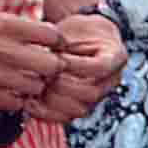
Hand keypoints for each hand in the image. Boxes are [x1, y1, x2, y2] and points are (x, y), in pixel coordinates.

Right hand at [0, 10, 68, 111]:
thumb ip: (18, 30)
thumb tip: (49, 39)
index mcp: (6, 26)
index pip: (54, 36)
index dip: (57, 45)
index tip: (51, 49)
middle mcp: (3, 49)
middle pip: (52, 66)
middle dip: (51, 70)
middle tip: (40, 71)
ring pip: (35, 88)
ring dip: (31, 88)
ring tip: (19, 83)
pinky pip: (14, 104)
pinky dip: (14, 101)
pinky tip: (4, 93)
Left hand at [30, 10, 124, 125]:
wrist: (82, 41)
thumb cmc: (77, 32)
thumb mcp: (72, 29)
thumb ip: (60, 41)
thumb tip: (42, 57)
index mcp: (115, 56)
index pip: (100, 67)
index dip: (75, 65)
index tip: (57, 56)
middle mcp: (111, 80)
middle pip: (91, 93)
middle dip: (61, 84)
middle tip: (44, 73)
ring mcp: (98, 97)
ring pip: (79, 110)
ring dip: (53, 99)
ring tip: (38, 85)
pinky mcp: (81, 107)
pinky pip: (66, 118)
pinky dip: (46, 113)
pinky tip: (31, 100)